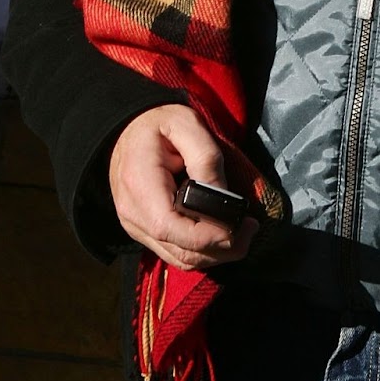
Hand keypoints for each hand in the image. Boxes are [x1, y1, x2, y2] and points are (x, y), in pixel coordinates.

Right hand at [108, 104, 256, 271]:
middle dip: (221, 248)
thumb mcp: (186, 124)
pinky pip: (174, 251)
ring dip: (215, 254)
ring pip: (179, 258)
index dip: (209, 236)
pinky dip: (201, 251)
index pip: (171, 228)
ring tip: (243, 234)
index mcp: (140, 187)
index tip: (242, 226)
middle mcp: (133, 214)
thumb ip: (206, 159)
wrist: (128, 128)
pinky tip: (222, 236)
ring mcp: (136, 226)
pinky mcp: (144, 230)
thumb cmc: (158, 122)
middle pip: (180, 251)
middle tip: (251, 229)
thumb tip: (223, 197)